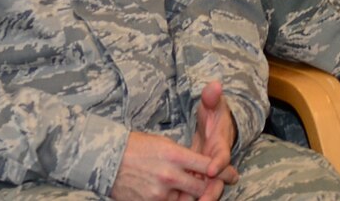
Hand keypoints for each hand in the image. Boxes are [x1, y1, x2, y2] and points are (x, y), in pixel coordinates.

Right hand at [112, 132, 227, 200]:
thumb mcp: (164, 144)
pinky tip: (178, 196)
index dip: (224, 172)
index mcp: (175, 155)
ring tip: (199, 192)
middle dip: (214, 189)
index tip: (232, 175)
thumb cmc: (137, 146)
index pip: (209, 166)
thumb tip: (202, 167)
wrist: (106, 159)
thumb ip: (184, 157)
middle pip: (202, 188)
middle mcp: (169, 175)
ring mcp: (158, 193)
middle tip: (219, 187)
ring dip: (195, 197)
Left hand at [187, 81, 239, 200]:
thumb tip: (214, 85)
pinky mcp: (196, 179)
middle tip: (202, 199)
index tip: (212, 169)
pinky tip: (172, 200)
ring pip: (204, 190)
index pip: (223, 156)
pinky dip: (185, 197)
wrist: (216, 128)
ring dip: (196, 197)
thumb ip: (212, 97)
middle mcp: (216, 163)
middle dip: (210, 191)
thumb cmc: (214, 115)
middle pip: (217, 182)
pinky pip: (192, 192)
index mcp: (221, 146)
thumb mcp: (213, 105)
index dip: (219, 163)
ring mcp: (206, 173)